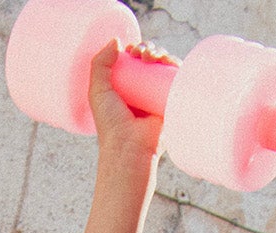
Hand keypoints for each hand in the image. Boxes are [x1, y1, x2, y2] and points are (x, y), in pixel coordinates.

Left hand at [87, 41, 165, 169]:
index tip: (131, 51)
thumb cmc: (111, 124)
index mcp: (125, 89)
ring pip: (163, 67)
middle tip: (142, 55)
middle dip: (147, 49)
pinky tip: (170, 62)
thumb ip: (99, 64)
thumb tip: (117, 41)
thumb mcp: (97, 91)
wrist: (130, 148)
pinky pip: (177, 80)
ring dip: (161, 53)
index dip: (133, 50)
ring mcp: (157, 98)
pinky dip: (176, 66)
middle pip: (149, 61)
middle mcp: (141, 92)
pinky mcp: (171, 104)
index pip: (132, 62)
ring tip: (152, 58)